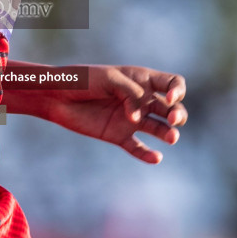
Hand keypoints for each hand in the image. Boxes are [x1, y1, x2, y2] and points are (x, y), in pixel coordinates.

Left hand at [40, 65, 186, 163]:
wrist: (58, 96)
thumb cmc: (84, 80)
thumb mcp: (110, 79)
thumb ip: (130, 94)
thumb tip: (138, 118)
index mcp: (142, 80)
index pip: (172, 83)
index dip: (178, 90)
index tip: (170, 97)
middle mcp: (141, 100)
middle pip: (172, 109)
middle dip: (178, 114)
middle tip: (173, 119)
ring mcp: (131, 119)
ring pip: (160, 129)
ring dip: (169, 133)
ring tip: (171, 138)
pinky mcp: (119, 136)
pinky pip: (138, 148)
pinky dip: (148, 155)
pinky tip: (156, 158)